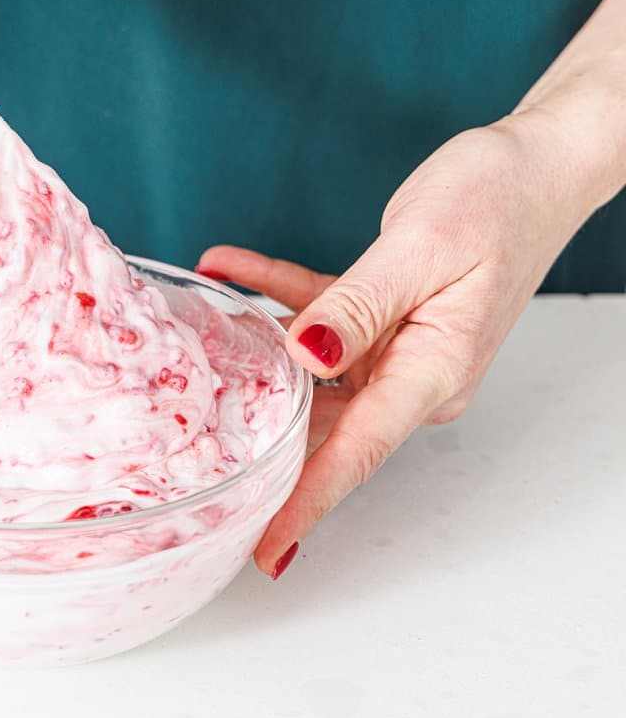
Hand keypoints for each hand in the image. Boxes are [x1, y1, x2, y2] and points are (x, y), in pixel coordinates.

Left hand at [198, 114, 596, 578]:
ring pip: (306, 375)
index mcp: (431, 371)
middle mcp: (411, 375)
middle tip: (191, 468)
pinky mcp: (378, 320)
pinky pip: (313, 318)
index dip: (305, 504)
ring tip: (186, 353)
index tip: (263, 550)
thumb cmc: (493, 201)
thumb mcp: (419, 249)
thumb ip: (356, 306)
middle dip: (258, 445)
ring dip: (251, 357)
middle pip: (321, 428)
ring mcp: (393, 350)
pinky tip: (223, 268)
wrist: (530, 167)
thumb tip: (306, 356)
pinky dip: (269, 296)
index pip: (357, 454)